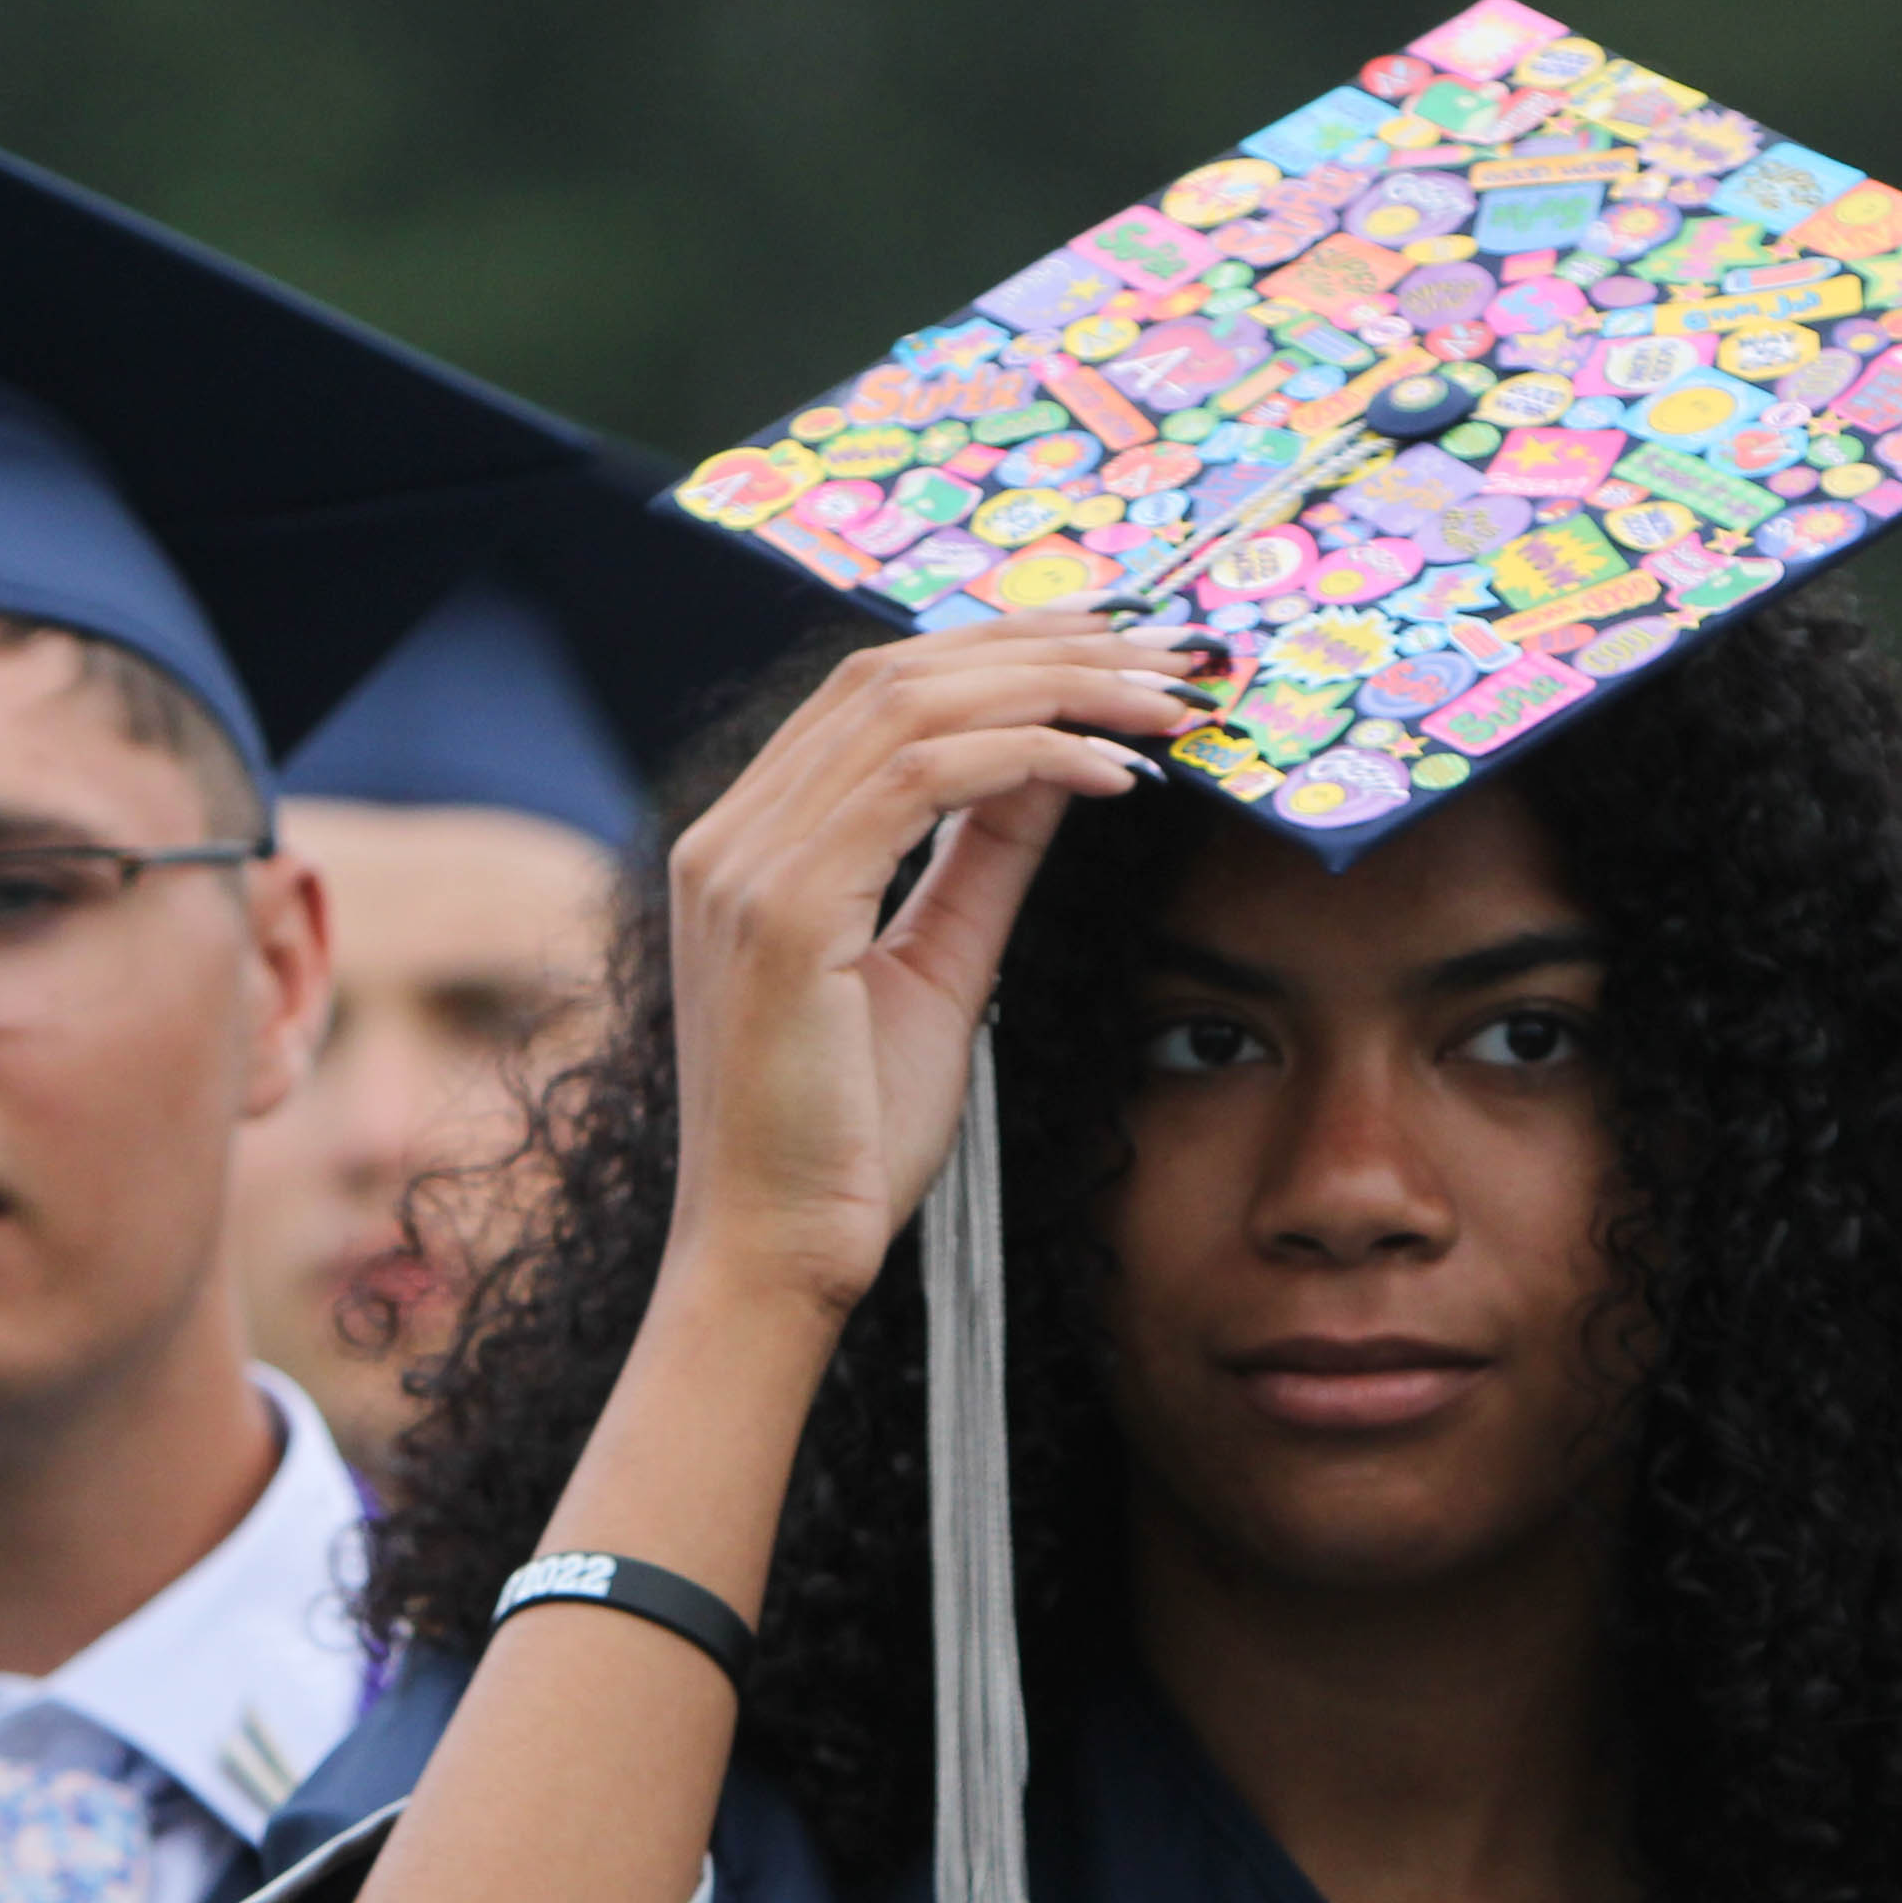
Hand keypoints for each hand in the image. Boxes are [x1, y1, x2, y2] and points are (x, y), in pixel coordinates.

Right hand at [649, 615, 1209, 1318]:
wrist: (779, 1255)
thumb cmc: (847, 1140)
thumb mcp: (941, 968)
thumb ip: (984, 860)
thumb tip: (1062, 763)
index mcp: (752, 843)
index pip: (878, 691)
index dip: (1007, 651)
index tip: (1123, 653)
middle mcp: (730, 834)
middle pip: (895, 670)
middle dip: (1047, 646)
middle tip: (1171, 656)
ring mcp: (744, 865)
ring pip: (911, 705)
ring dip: (1057, 689)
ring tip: (1163, 706)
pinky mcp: (780, 909)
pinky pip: (921, 781)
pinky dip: (1029, 758)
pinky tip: (1114, 777)